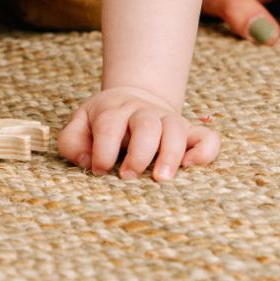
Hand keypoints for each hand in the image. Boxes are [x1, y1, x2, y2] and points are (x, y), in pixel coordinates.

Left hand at [57, 86, 219, 179]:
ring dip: (170, 154)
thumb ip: (72, 142)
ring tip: (162, 179)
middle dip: (138, 153)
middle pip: (146, 125)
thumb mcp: (79, 126)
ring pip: (176, 129)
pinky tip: (191, 166)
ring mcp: (168, 121)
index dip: (103, 150)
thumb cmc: (102, 123)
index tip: (99, 170)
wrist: (132, 101)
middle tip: (129, 177)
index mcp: (113, 110)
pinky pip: (207, 138)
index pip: (109, 125)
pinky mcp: (190, 133)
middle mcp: (143, 113)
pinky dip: (204, 152)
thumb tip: (89, 163)